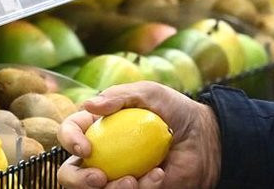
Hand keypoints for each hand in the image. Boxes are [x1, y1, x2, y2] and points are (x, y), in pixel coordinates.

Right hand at [57, 81, 221, 188]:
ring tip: (134, 181)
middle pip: (69, 173)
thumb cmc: (174, 110)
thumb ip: (119, 95)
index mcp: (97, 127)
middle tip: (100, 178)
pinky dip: (143, 188)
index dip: (69, 141)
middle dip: (78, 180)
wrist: (204, 137)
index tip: (86, 149)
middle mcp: (101, 154)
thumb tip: (88, 104)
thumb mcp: (149, 93)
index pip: (69, 133)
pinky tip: (158, 175)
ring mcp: (116, 175)